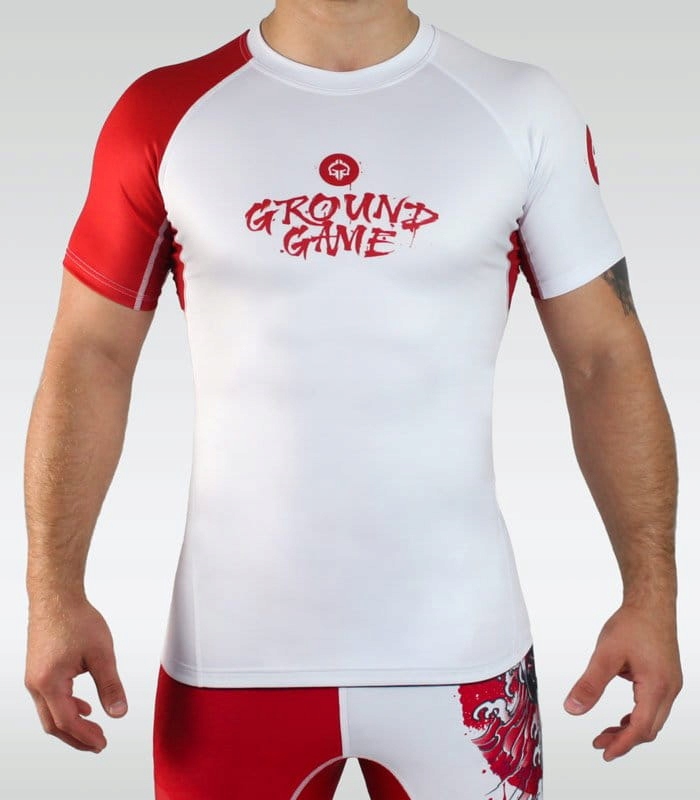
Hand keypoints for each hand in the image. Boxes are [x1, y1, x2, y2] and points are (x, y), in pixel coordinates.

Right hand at [24, 596, 127, 752]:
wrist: (56, 596)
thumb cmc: (76, 619)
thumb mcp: (101, 654)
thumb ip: (110, 685)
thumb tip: (119, 712)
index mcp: (49, 682)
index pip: (67, 721)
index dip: (85, 736)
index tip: (102, 743)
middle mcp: (36, 684)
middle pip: (53, 724)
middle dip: (76, 737)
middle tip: (98, 744)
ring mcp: (34, 677)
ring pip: (50, 712)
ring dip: (71, 723)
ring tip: (93, 728)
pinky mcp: (38, 670)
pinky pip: (49, 698)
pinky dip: (66, 707)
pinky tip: (83, 705)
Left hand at [563, 602, 681, 760]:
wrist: (651, 604)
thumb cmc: (632, 624)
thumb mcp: (605, 654)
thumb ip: (590, 684)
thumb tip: (572, 709)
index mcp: (657, 687)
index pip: (641, 728)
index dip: (622, 744)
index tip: (604, 753)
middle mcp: (669, 689)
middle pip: (649, 728)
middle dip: (624, 739)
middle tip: (599, 743)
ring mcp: (671, 684)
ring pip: (653, 719)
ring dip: (631, 728)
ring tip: (606, 732)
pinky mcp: (667, 678)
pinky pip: (654, 706)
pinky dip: (638, 715)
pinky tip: (622, 716)